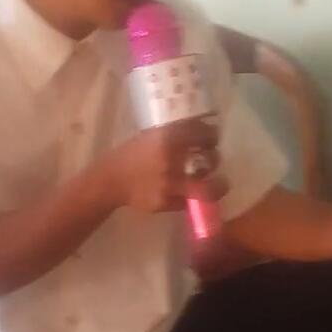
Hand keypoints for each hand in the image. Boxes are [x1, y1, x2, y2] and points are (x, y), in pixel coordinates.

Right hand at [104, 119, 225, 213]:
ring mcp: (170, 183)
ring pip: (207, 187)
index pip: (203, 133)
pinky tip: (194, 193)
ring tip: (219, 182)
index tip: (212, 137)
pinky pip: (189, 201)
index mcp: (168, 138)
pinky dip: (195, 197)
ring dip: (217, 184)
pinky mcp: (167, 202)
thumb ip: (174, 134)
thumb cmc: (132, 154)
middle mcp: (172, 159)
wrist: (112, 180)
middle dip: (214, 158)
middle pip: (210, 159)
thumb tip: (200, 129)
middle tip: (212, 159)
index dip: (212, 135)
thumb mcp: (152, 136)